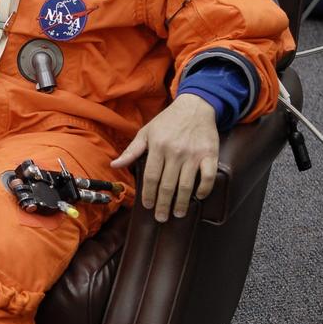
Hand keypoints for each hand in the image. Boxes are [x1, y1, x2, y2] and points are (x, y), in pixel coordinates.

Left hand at [111, 94, 218, 222]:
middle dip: (163, 204)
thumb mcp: (146, 132)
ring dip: (181, 203)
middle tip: (161, 218)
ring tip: (178, 214)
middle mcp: (175, 152)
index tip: (148, 206)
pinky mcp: (209, 154)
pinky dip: (204, 189)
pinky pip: (208, 176)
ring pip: (186, 185)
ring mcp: (193, 154)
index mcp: (157, 146)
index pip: (150, 177)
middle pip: (167, 185)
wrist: (195, 106)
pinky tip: (198, 197)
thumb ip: (131, 151)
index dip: (148, 194)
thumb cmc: (168, 120)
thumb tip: (114, 165)